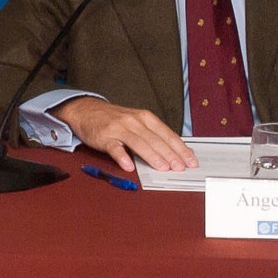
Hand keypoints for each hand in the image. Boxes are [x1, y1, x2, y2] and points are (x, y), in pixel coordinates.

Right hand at [52, 96, 198, 172]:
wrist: (86, 110)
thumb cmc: (115, 118)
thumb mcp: (137, 121)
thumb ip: (154, 135)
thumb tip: (175, 151)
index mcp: (145, 118)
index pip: (167, 134)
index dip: (180, 148)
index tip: (190, 160)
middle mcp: (133, 121)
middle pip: (155, 139)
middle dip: (170, 154)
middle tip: (180, 167)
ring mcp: (118, 128)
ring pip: (138, 143)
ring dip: (152, 156)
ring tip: (162, 167)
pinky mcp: (104, 136)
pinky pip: (114, 147)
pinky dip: (122, 156)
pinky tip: (129, 166)